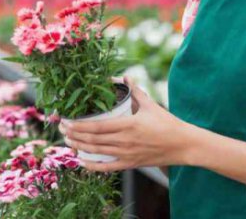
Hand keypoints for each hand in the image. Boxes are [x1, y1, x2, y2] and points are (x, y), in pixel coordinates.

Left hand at [59, 77, 196, 171]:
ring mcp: (127, 154)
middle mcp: (125, 141)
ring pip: (97, 152)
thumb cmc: (168, 123)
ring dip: (80, 147)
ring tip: (68, 142)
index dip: (79, 126)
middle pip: (93, 140)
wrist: (183, 145)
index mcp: (129, 125)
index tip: (67, 121)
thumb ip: (136, 91)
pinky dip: (93, 166)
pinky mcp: (131, 164)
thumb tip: (125, 77)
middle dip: (74, 135)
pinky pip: (108, 168)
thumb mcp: (151, 105)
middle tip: (62, 129)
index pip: (97, 127)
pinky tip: (82, 162)